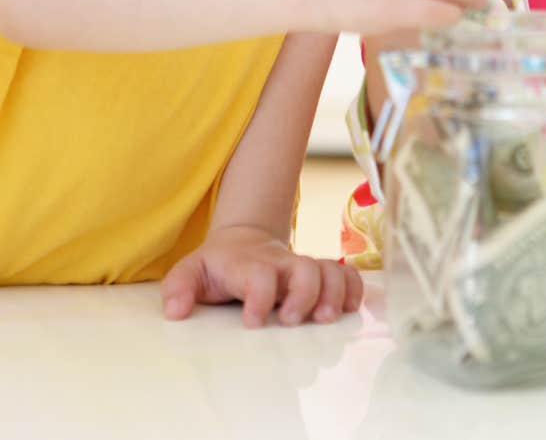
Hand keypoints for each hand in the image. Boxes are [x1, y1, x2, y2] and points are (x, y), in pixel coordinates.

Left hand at [160, 224, 362, 327]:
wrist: (244, 240)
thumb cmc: (218, 266)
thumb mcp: (191, 271)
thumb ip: (179, 287)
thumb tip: (175, 312)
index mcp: (249, 264)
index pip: (259, 274)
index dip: (260, 296)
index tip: (253, 321)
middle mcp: (282, 264)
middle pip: (306, 268)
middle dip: (305, 295)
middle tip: (292, 320)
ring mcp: (304, 267)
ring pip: (331, 271)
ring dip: (334, 294)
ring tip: (325, 320)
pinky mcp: (321, 275)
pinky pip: (348, 275)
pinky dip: (354, 290)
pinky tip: (347, 310)